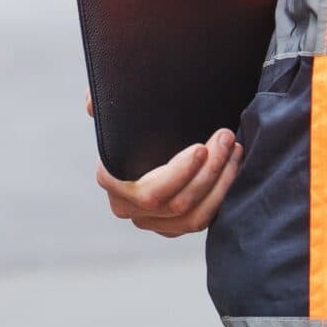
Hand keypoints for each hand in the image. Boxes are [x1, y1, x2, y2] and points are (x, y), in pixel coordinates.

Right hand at [91, 93, 241, 236]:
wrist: (157, 134)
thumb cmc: (139, 116)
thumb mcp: (122, 104)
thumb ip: (105, 99)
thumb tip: (92, 103)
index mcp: (111, 177)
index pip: (148, 192)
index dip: (179, 174)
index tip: (201, 146)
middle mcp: (126, 206)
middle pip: (175, 203)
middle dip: (209, 171)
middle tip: (226, 138)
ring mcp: (151, 221)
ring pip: (192, 217)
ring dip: (220, 183)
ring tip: (234, 150)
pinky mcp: (173, 226)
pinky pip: (201, 221)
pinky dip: (222, 195)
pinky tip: (234, 166)